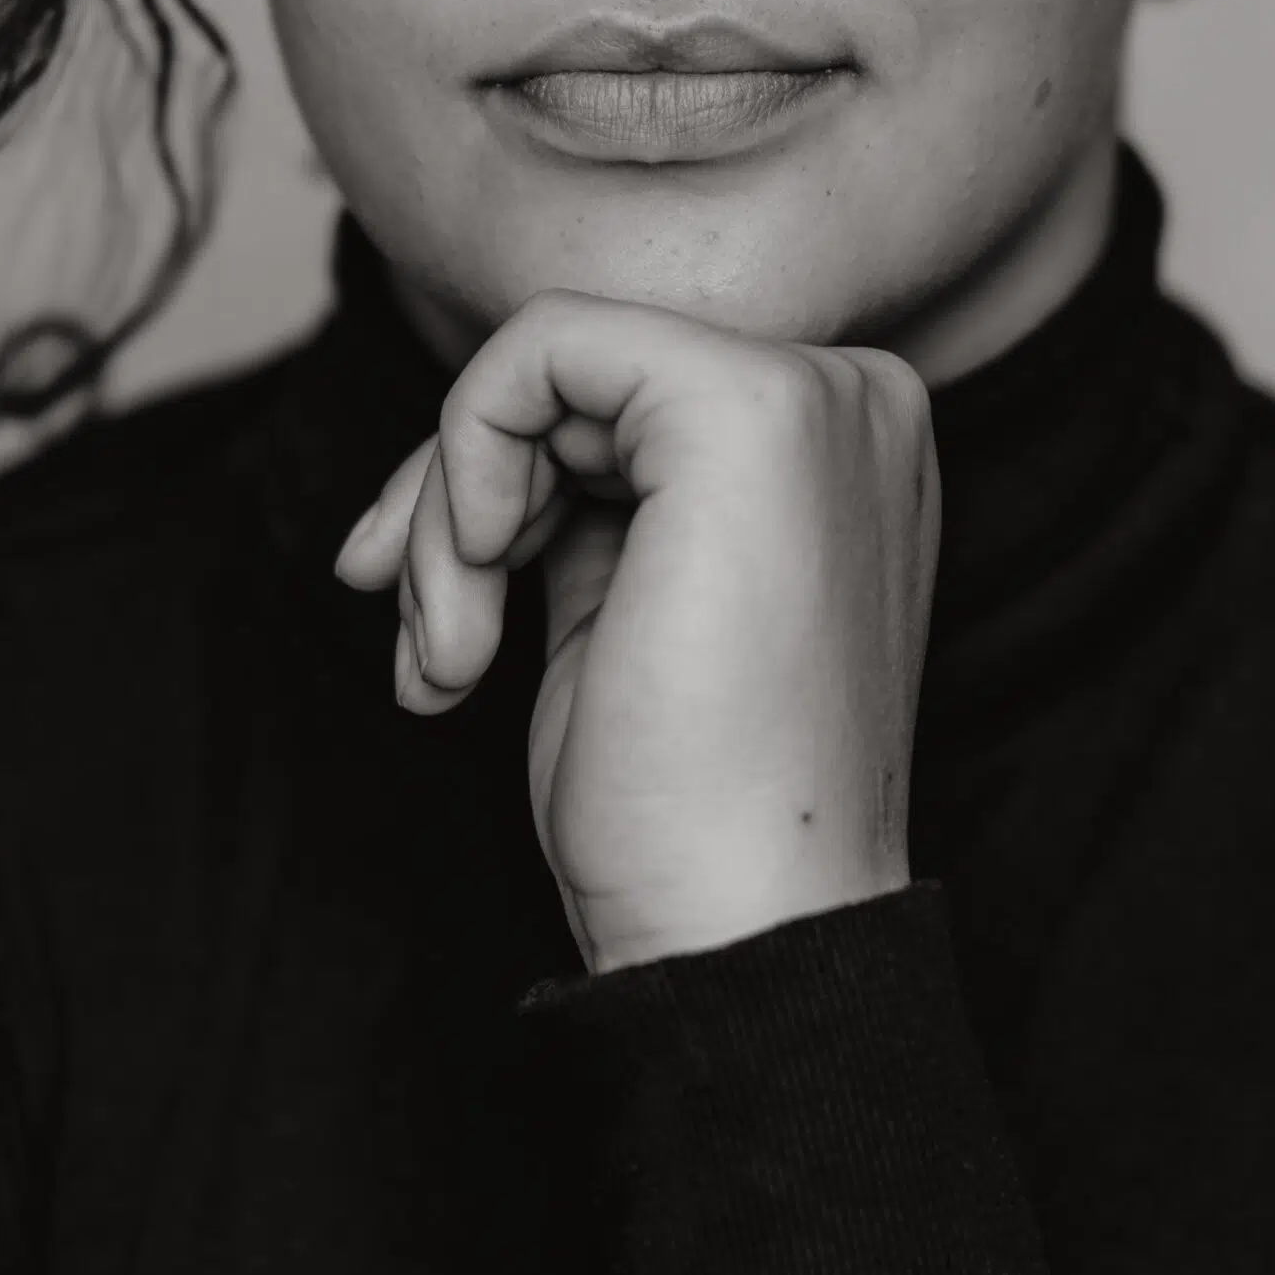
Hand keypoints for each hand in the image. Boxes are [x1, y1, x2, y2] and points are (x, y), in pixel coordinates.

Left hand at [333, 293, 940, 974]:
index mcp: (842, 454)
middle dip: (452, 505)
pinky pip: (538, 349)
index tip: (421, 610)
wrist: (739, 925)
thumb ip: (586, 502)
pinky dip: (461, 463)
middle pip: (576, 378)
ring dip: (448, 519)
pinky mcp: (745, 411)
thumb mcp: (628, 611)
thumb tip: (459, 450)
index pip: (620, 403)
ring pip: (541, 368)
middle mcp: (853, 404)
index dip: (491, 490)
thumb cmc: (684, 812)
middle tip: (428, 646)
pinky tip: (470, 595)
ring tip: (447, 659)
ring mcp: (815, 398)